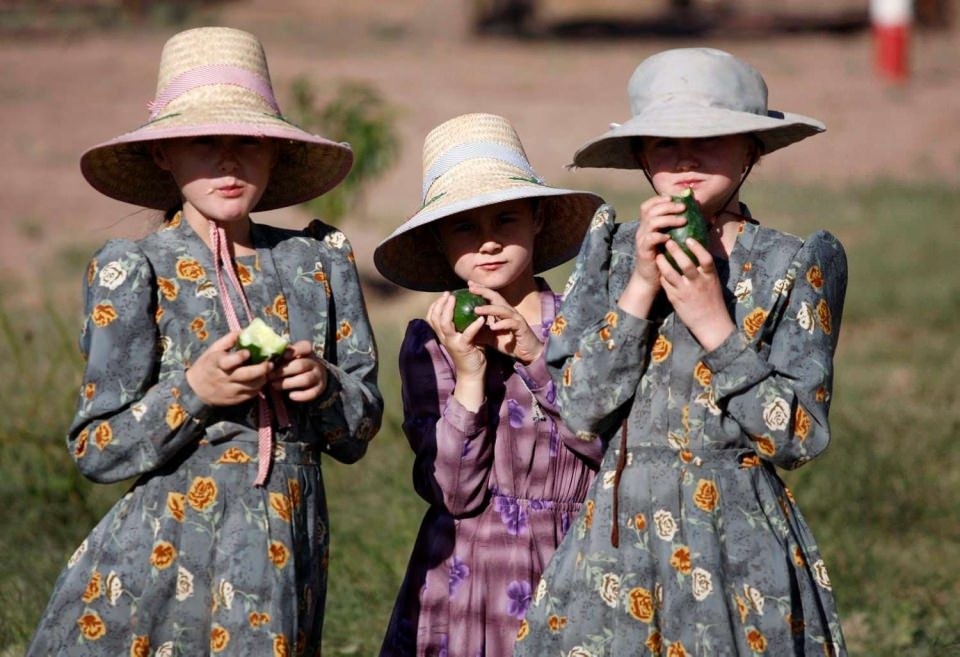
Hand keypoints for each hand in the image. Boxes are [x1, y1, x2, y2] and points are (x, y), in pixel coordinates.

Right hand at [186, 331, 272, 405]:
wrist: (195, 391)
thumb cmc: (207, 366)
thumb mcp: (213, 350)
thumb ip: (228, 340)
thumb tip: (244, 331)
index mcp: (216, 364)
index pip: (227, 362)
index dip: (238, 357)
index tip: (248, 352)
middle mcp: (224, 379)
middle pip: (245, 375)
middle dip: (260, 369)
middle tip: (270, 364)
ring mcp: (230, 391)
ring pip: (251, 386)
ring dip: (262, 378)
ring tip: (268, 371)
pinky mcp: (235, 400)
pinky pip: (251, 394)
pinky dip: (258, 387)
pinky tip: (260, 379)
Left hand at [269, 340, 327, 401]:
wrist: (312, 378)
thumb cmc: (295, 366)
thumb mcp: (290, 359)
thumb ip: (281, 357)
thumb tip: (267, 361)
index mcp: (308, 352)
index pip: (306, 347)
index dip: (296, 350)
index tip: (283, 356)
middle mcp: (315, 363)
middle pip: (301, 365)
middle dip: (284, 371)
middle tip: (270, 375)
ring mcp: (319, 376)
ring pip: (305, 379)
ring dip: (288, 383)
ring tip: (275, 385)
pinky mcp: (320, 389)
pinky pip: (312, 393)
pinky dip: (300, 395)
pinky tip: (291, 395)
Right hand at [426, 292, 485, 411]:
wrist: (472, 374)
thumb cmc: (471, 353)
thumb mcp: (464, 336)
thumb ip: (463, 324)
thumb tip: (470, 307)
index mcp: (443, 335)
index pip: (432, 318)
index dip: (435, 306)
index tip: (444, 295)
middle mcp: (444, 338)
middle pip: (435, 318)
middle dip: (440, 304)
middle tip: (448, 294)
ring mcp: (452, 343)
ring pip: (445, 324)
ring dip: (449, 310)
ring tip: (455, 299)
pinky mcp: (463, 348)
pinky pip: (467, 334)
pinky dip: (473, 325)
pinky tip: (480, 319)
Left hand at [468, 282, 542, 363]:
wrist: (528, 353)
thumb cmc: (510, 343)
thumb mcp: (491, 337)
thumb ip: (480, 331)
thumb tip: (464, 329)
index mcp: (502, 312)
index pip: (491, 297)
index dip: (481, 290)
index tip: (469, 284)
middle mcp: (510, 312)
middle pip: (496, 298)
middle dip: (484, 292)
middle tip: (471, 288)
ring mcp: (516, 319)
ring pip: (503, 310)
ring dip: (489, 309)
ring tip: (476, 309)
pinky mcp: (522, 328)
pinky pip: (511, 324)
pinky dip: (502, 324)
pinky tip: (493, 327)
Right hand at [633, 195, 687, 288]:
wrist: (649, 279)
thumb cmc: (662, 259)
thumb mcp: (668, 241)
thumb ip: (674, 228)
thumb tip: (691, 215)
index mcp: (646, 226)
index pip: (647, 205)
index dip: (659, 199)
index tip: (674, 198)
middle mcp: (642, 230)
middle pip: (650, 210)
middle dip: (668, 206)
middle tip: (683, 208)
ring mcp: (642, 240)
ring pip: (651, 221)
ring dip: (668, 218)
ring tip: (683, 221)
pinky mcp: (644, 251)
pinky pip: (650, 238)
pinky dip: (661, 236)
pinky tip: (671, 238)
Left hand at [658, 239, 735, 350]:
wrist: (711, 324)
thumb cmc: (713, 302)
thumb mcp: (713, 283)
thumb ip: (706, 270)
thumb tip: (699, 253)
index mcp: (710, 277)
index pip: (706, 259)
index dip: (697, 247)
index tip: (689, 239)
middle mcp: (698, 283)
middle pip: (686, 263)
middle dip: (676, 251)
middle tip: (668, 241)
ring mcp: (686, 291)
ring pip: (671, 273)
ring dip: (663, 262)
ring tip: (658, 255)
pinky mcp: (676, 299)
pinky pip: (666, 284)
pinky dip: (662, 276)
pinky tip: (659, 271)